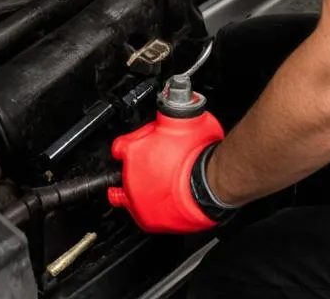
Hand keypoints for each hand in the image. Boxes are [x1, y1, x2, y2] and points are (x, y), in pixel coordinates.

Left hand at [107, 110, 227, 232]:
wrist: (209, 182)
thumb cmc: (197, 151)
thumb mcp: (181, 119)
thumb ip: (168, 116)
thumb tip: (172, 107)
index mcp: (133, 150)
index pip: (119, 147)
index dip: (128, 146)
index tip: (133, 148)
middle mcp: (130, 177)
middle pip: (122, 172)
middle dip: (135, 170)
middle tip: (151, 167)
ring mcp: (137, 201)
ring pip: (129, 196)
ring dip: (140, 192)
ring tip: (155, 187)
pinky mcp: (149, 221)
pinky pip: (145, 214)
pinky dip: (154, 209)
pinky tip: (165, 201)